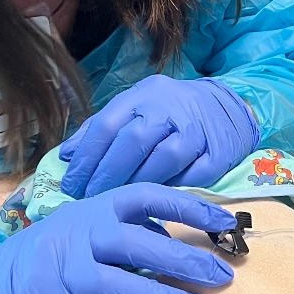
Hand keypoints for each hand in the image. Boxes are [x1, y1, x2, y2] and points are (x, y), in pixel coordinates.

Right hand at [0, 185, 237, 293]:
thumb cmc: (57, 250)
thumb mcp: (91, 224)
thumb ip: (133, 226)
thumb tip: (184, 238)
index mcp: (98, 208)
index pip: (149, 197)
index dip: (191, 208)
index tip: (226, 222)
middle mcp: (81, 237)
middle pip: (140, 245)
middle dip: (186, 261)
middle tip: (222, 276)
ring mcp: (64, 274)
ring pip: (120, 286)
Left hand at [59, 76, 259, 197]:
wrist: (228, 106)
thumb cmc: (172, 110)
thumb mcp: (135, 106)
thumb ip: (101, 129)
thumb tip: (66, 155)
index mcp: (144, 95)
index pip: (108, 124)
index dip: (86, 158)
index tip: (71, 185)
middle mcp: (171, 107)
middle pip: (135, 140)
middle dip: (109, 173)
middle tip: (91, 197)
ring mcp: (198, 129)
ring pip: (166, 157)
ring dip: (139, 181)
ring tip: (121, 198)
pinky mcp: (219, 152)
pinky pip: (194, 175)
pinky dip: (174, 187)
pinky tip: (156, 198)